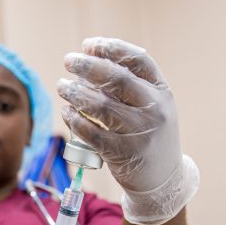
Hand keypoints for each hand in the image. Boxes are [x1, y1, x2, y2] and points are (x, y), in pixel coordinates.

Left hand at [58, 37, 198, 224]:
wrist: (163, 179)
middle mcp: (155, 109)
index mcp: (162, 91)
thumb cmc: (150, 135)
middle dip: (87, 66)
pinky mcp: (123, 153)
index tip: (88, 45)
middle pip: (116, 79)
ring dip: (76, 93)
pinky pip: (92, 133)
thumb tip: (90, 60)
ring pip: (101, 106)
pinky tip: (67, 112)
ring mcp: (140, 132)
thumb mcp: (153, 107)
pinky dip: (75, 120)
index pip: (138, 60)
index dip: (111, 48)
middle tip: (68, 61)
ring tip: (62, 86)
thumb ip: (132, 86)